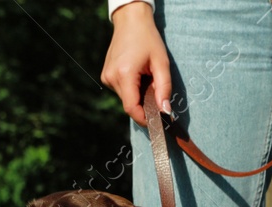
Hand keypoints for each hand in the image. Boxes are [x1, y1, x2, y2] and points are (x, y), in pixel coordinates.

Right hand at [102, 1, 172, 125]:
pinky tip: (137, 74)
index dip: (144, 119)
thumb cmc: (148, 38)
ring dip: (138, 95)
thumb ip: (164, 89)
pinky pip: (121, 90)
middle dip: (144, 104)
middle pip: (129, 104)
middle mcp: (111, 77)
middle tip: (156, 90)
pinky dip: (132, 88)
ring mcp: (106, 77)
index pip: (131, 108)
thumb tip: (165, 111)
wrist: (130, 20)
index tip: (157, 122)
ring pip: (125, 98)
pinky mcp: (106, 76)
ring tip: (146, 77)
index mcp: (124, 74)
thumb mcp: (161, 63)